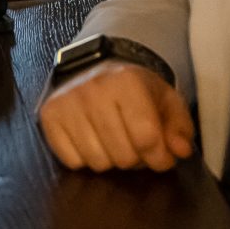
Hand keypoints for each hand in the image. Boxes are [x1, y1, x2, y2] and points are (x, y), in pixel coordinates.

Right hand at [38, 61, 194, 170]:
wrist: (94, 66)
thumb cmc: (133, 87)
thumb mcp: (165, 98)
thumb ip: (179, 126)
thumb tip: (180, 150)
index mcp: (127, 82)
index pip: (146, 138)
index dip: (160, 157)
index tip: (163, 157)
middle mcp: (93, 91)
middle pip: (123, 156)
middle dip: (136, 158)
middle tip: (136, 146)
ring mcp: (67, 104)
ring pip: (98, 163)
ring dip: (111, 159)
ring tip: (115, 142)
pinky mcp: (49, 116)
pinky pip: (72, 161)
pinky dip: (86, 158)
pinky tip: (93, 140)